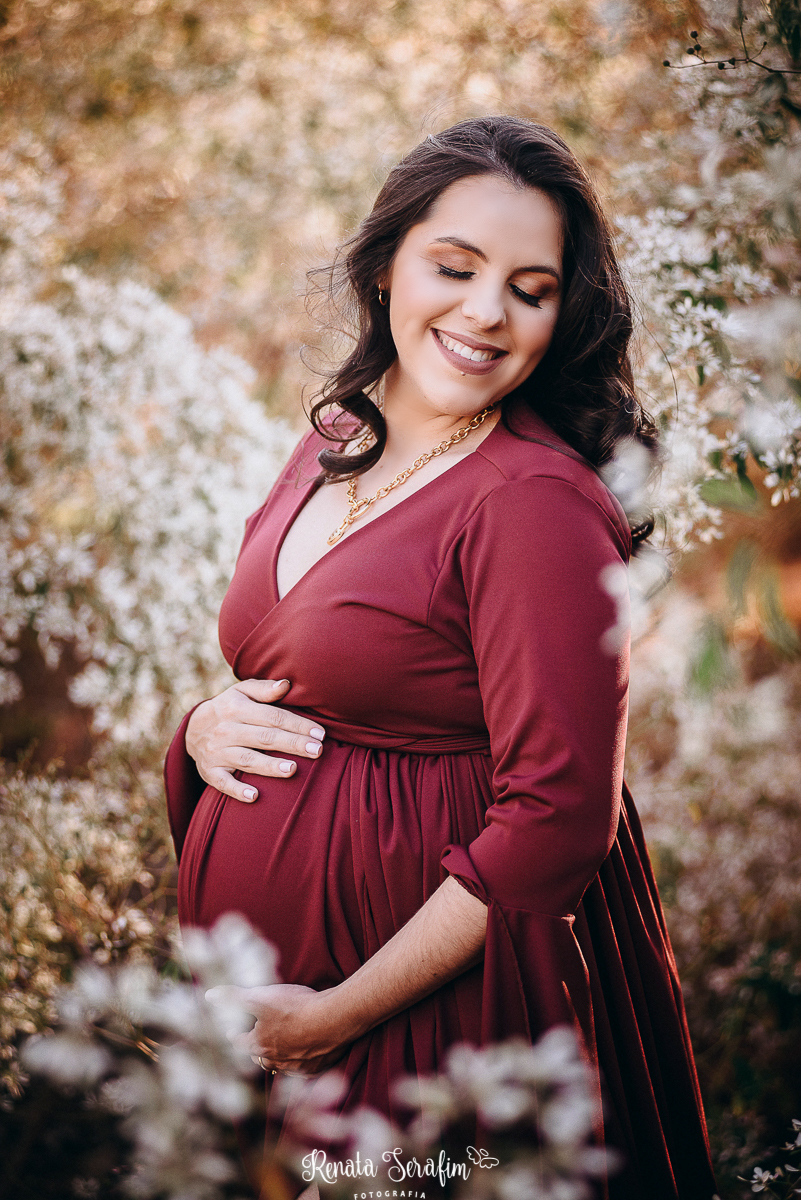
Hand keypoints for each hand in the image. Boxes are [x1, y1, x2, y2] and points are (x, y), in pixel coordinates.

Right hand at [185, 678, 325, 803]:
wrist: (192, 729)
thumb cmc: (229, 708)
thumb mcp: (241, 692)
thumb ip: (264, 689)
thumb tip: (286, 684)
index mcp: (236, 708)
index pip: (273, 717)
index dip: (297, 724)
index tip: (320, 733)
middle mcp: (226, 730)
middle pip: (264, 738)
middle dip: (292, 744)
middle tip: (318, 751)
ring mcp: (217, 752)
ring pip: (247, 760)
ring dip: (269, 766)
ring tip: (293, 770)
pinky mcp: (209, 772)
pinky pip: (223, 783)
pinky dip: (237, 790)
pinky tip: (254, 796)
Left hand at [205, 983, 349, 1075]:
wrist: (334, 1020)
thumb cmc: (296, 1007)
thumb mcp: (261, 997)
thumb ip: (234, 997)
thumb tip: (209, 995)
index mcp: (258, 1044)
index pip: (239, 1042)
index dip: (235, 1035)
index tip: (232, 1031)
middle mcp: (274, 1060)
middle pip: (258, 1057)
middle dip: (255, 1048)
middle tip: (256, 1039)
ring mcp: (295, 1067)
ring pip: (279, 1064)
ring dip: (276, 1056)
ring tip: (278, 1046)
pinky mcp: (314, 1069)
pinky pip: (301, 1069)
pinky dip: (298, 1061)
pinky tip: (302, 1051)